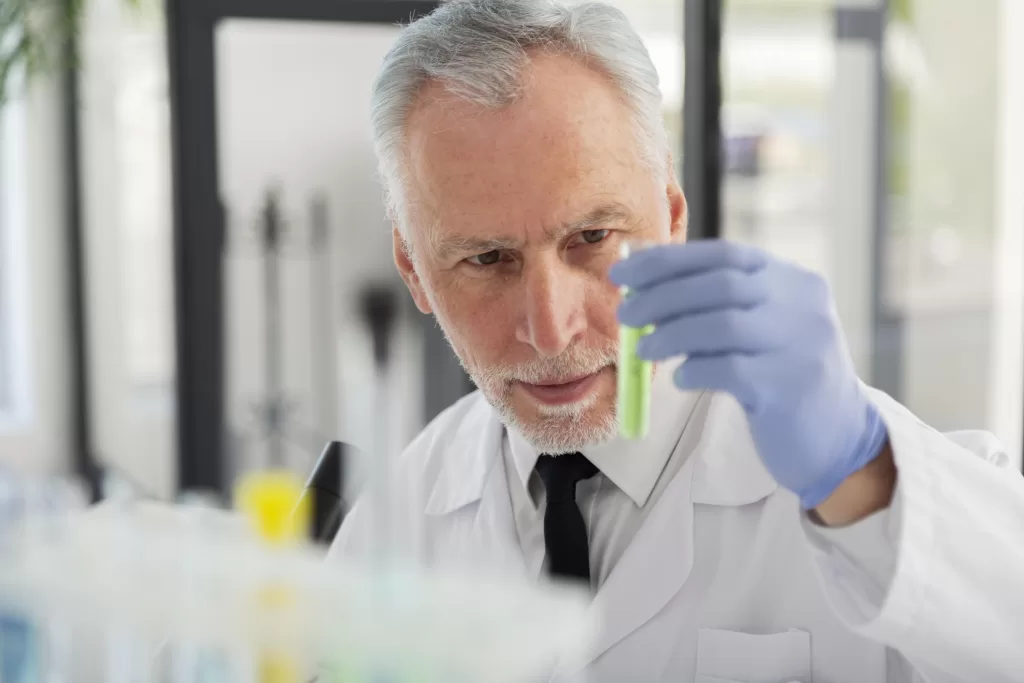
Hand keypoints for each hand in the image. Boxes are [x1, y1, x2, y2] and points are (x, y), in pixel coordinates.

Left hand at [610, 240, 889, 510]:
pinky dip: (694, 369)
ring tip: (642, 350)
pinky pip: (729, 370)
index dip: (668, 261)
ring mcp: (801, 344)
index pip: (723, 254)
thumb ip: (717, 304)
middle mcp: (802, 304)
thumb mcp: (763, 328)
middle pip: (719, 285)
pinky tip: (679, 378)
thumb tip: (643, 285)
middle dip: (661, 296)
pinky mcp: (790, 387)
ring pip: (722, 325)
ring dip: (670, 334)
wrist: (839, 439)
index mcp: (793, 280)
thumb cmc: (783, 377)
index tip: (624, 273)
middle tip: (625, 314)